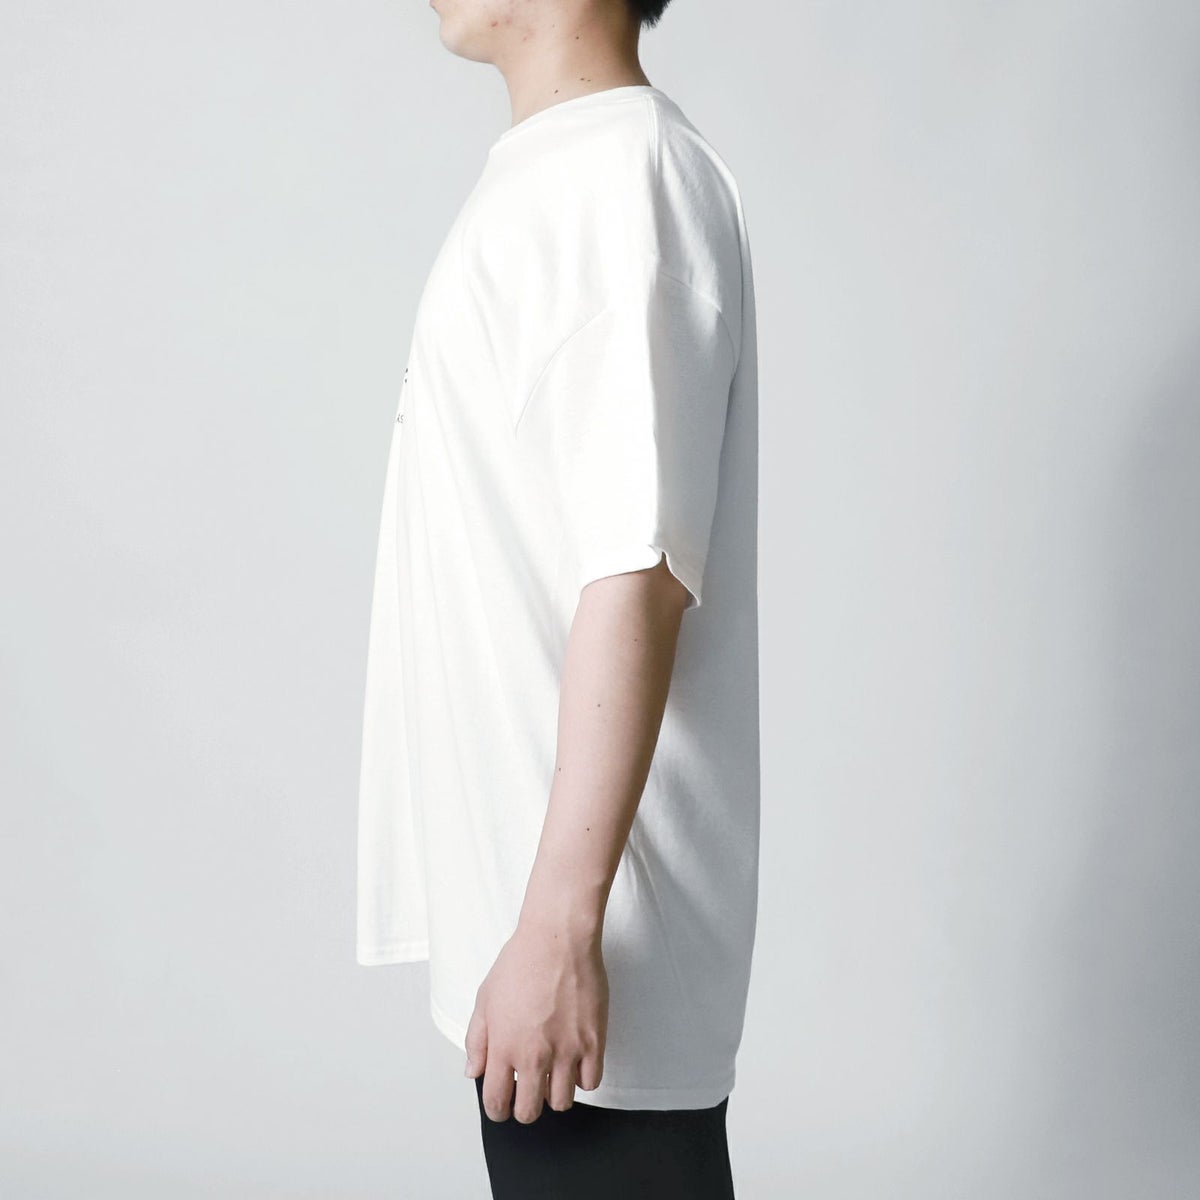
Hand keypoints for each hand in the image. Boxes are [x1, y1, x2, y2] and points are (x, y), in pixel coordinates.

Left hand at [464, 915, 608, 1123]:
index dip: (497, 1110)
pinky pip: (591, 1082)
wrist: (557, 938)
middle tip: (528, 1092)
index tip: (502, 1105)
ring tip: (553, 1074)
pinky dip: (583, 1078)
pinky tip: (575, 1060)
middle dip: (525, 1108)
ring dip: (555, 1093)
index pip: (497, 1101)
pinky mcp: (593, 1041)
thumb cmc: (521, 962)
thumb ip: (477, 1040)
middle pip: (529, 1112)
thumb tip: (474, 1072)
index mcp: (504, 1047)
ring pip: (562, 1102)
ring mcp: (567, 1051)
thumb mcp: (485, 998)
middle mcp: (534, 1056)